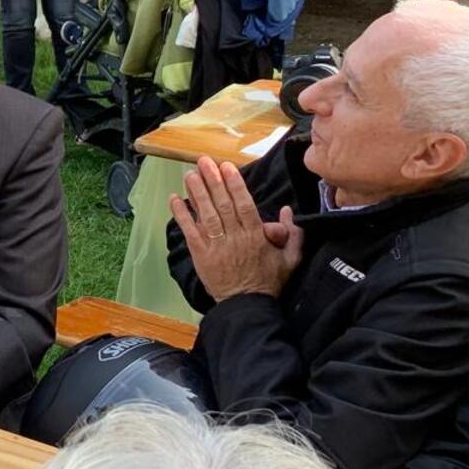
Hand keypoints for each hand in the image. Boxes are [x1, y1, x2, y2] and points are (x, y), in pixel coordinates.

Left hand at [169, 156, 303, 301]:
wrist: (247, 306)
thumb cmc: (268, 282)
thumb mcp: (290, 260)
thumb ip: (293, 235)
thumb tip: (288, 211)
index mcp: (256, 236)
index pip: (244, 204)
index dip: (234, 184)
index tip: (226, 167)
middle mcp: (235, 237)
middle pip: (223, 204)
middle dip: (213, 181)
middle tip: (204, 161)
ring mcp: (216, 246)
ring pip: (206, 215)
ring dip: (197, 193)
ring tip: (190, 174)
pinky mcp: (201, 255)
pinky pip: (190, 231)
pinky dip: (182, 215)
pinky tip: (175, 199)